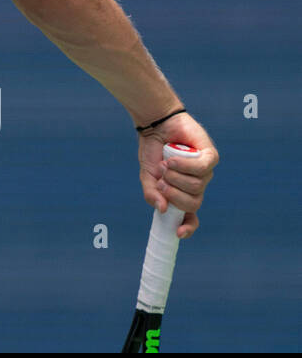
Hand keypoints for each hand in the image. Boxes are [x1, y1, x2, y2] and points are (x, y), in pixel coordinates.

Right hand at [138, 112, 217, 238]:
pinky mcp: (210, 157)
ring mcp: (205, 172)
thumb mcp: (148, 176)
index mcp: (182, 193)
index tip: (178, 232)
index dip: (188, 226)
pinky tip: (172, 159)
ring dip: (176, 176)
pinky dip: (185, 165)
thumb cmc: (153, 151)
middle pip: (193, 204)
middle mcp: (197, 186)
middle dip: (174, 194)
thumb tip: (162, 209)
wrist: (156, 125)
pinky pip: (202, 168)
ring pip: (196, 187)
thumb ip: (152, 193)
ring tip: (165, 164)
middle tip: (162, 181)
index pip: (191, 216)